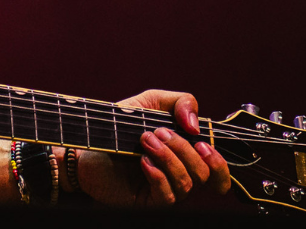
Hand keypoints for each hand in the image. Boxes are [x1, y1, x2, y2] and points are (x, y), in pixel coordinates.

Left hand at [74, 89, 234, 208]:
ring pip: (187, 184)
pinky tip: (143, 161)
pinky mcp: (149, 202)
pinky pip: (168, 196)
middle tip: (158, 132)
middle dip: (183, 149)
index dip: (218, 160)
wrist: (86, 144)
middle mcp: (180, 176)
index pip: (218, 171)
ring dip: (168, 158)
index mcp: (186, 156)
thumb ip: (180, 102)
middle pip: (204, 174)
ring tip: (145, 141)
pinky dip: (158, 175)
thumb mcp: (150, 103)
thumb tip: (196, 125)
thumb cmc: (119, 125)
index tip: (200, 142)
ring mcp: (165, 191)